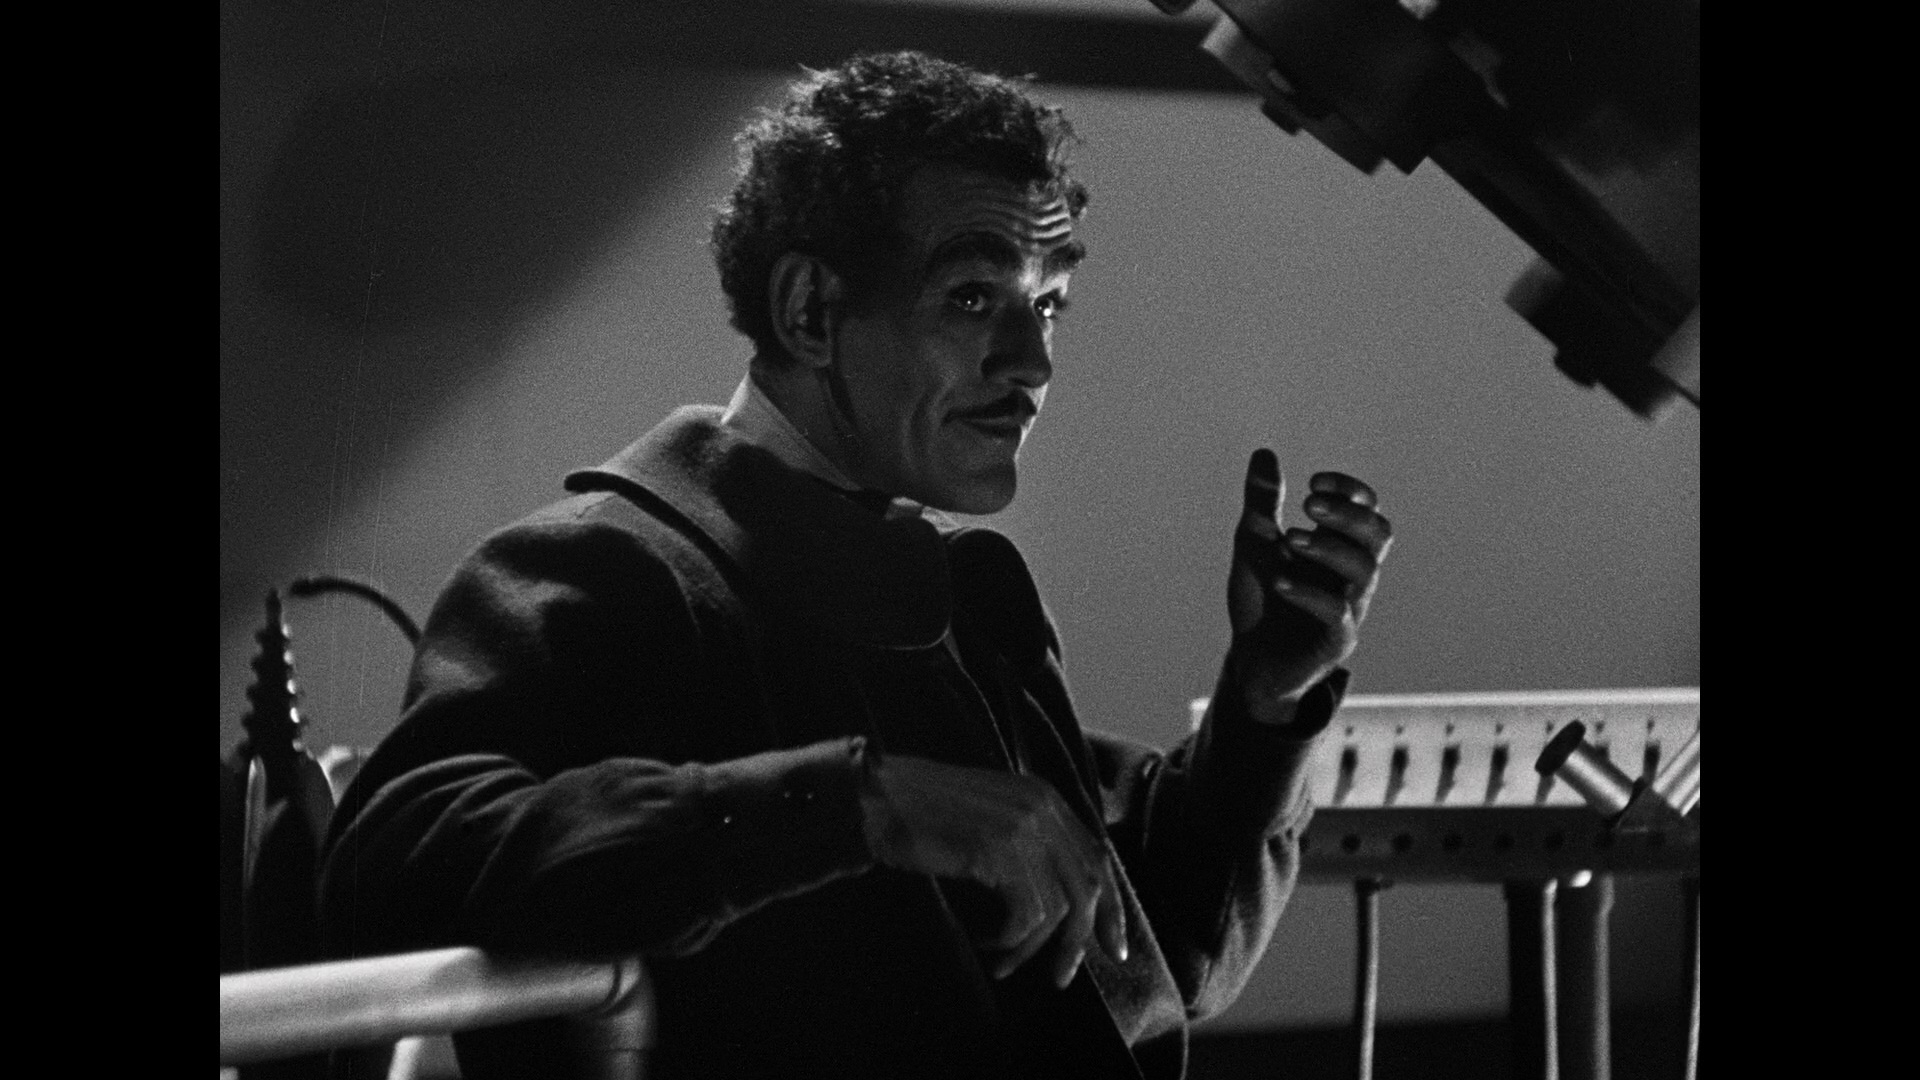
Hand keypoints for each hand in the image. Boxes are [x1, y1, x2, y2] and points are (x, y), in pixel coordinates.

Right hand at [859, 753, 1127, 987]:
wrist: (876, 800)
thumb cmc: (922, 814)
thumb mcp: (989, 815)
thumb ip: (1029, 837)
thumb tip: (1062, 895)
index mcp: (1044, 796)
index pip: (1098, 857)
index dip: (1112, 906)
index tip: (1113, 946)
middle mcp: (1041, 807)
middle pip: (1089, 886)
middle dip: (1083, 939)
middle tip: (1064, 976)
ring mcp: (1022, 827)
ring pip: (1058, 909)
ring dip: (1032, 949)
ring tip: (1004, 965)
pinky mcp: (998, 851)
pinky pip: (1026, 915)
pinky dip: (1008, 940)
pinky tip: (984, 943)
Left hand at [1226, 449, 1392, 721]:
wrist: (1250, 660)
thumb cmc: (1261, 600)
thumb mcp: (1253, 543)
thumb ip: (1261, 502)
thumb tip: (1264, 453)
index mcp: (1339, 548)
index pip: (1368, 510)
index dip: (1350, 492)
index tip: (1313, 482)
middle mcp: (1351, 575)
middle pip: (1379, 534)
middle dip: (1348, 514)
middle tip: (1308, 504)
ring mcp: (1349, 607)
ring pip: (1365, 570)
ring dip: (1330, 547)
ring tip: (1292, 537)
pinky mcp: (1336, 641)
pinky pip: (1337, 612)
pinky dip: (1309, 591)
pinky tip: (1280, 579)